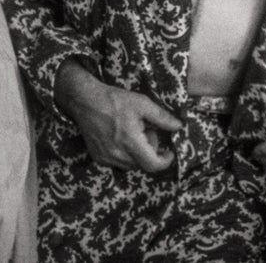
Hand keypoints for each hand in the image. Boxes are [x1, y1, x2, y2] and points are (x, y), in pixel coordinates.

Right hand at [56, 65, 181, 172]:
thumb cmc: (115, 100)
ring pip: (131, 165)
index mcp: (130, 141)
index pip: (152, 165)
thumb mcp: (143, 104)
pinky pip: (118, 163)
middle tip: (148, 131)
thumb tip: (179, 127)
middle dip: (151, 151)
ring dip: (138, 154)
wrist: (86, 101)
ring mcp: (106, 158)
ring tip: (134, 132)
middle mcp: (117, 154)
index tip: (169, 151)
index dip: (165, 161)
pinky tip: (122, 137)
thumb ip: (162, 118)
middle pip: (143, 165)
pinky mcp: (98, 157)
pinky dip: (126, 154)